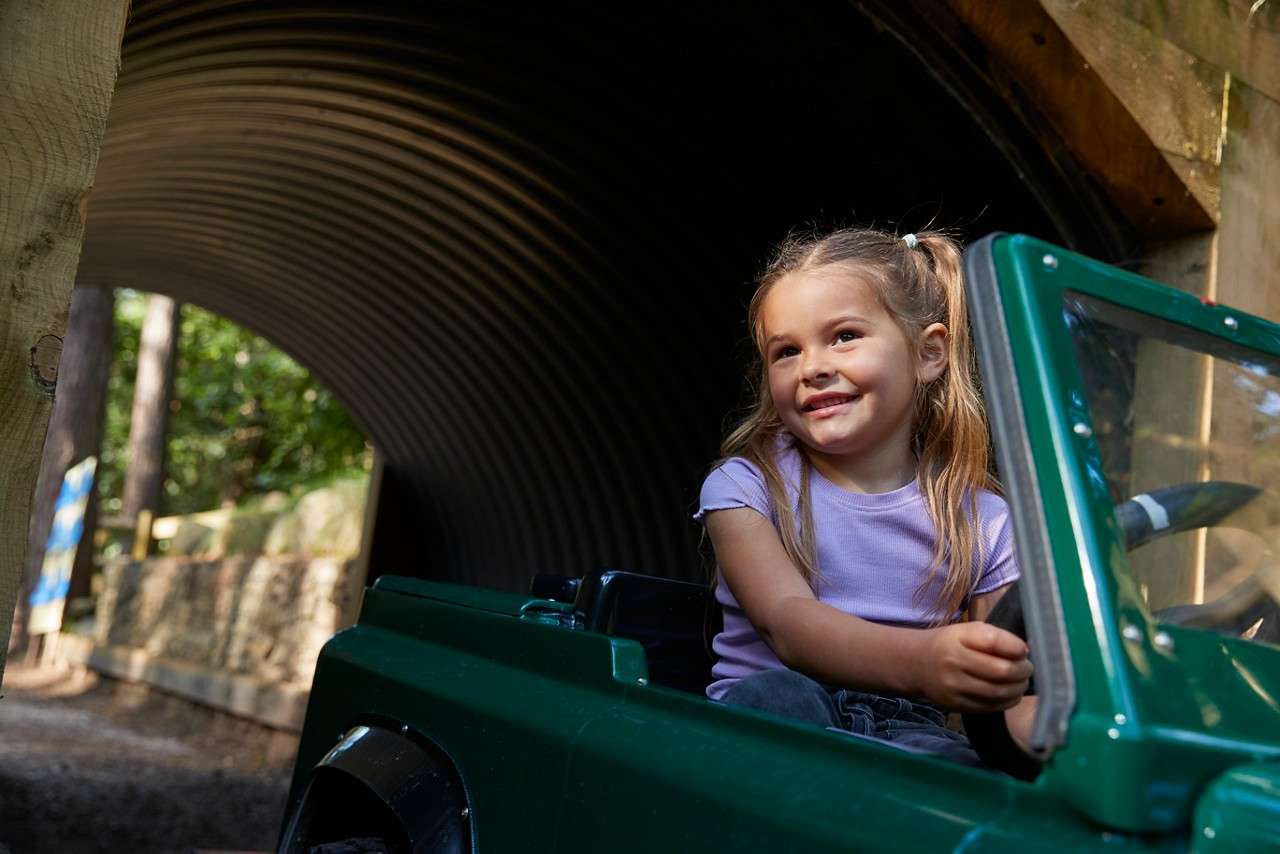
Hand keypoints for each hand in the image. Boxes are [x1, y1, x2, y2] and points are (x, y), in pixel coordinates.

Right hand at [916, 622, 1031, 712]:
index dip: (1016, 647)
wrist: (917, 664)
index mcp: (957, 638)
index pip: (993, 641)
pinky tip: (1011, 693)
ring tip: (1021, 681)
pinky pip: (990, 706)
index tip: (1024, 650)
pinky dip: (1008, 701)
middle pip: (1001, 671)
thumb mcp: (967, 631)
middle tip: (1027, 668)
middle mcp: (953, 662)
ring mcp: (953, 686)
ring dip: (1018, 687)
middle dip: (1023, 670)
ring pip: (999, 692)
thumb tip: (1027, 651)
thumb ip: (996, 637)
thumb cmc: (950, 644)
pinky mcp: (956, 705)